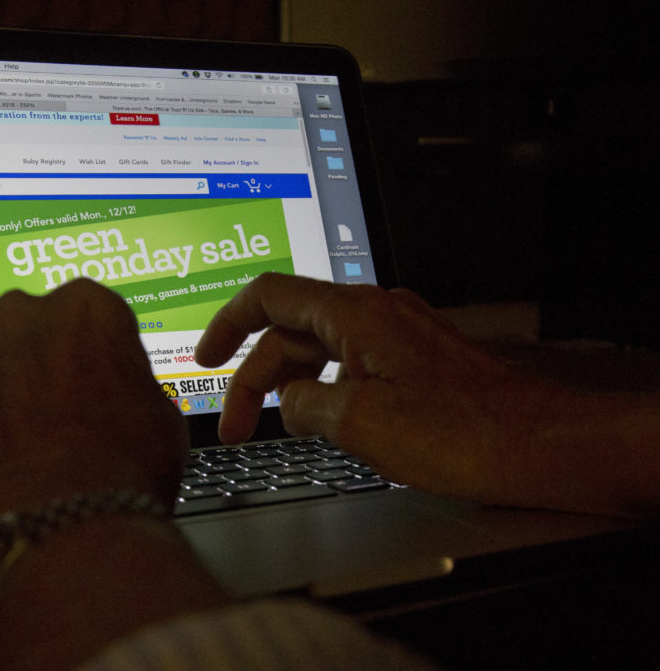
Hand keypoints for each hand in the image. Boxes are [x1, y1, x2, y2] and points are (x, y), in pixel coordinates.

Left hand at [0, 278, 188, 556]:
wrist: (56, 532)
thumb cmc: (119, 472)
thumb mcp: (162, 419)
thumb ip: (133, 389)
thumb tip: (126, 404)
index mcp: (85, 307)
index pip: (96, 316)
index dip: (105, 357)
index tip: (109, 384)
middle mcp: (18, 319)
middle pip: (34, 333)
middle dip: (47, 365)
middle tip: (69, 414)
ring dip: (6, 397)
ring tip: (32, 450)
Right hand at [195, 273, 557, 506]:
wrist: (538, 445)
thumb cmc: (463, 431)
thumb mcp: (360, 422)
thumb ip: (305, 404)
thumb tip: (286, 402)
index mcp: (355, 314)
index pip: (269, 297)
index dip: (226, 324)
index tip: (205, 356)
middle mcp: (375, 314)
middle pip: (291, 332)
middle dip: (254, 377)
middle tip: (233, 427)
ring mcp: (397, 336)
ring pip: (322, 351)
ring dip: (290, 387)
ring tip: (272, 428)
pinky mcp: (414, 361)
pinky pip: (352, 366)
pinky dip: (325, 390)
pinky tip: (321, 422)